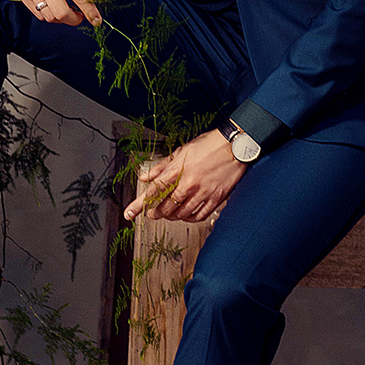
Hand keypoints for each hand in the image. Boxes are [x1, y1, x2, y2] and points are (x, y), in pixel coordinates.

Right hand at [10, 0, 101, 25]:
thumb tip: (91, 8)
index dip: (89, 11)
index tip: (96, 20)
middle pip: (61, 13)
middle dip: (74, 20)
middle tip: (79, 15)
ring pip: (49, 17)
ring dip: (61, 18)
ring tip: (65, 7)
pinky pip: (38, 15)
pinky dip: (49, 14)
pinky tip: (53, 5)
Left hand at [124, 128, 246, 224]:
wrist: (235, 146)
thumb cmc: (208, 145)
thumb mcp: (181, 151)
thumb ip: (161, 166)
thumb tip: (144, 176)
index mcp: (178, 170)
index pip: (153, 191)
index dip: (139, 204)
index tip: (129, 213)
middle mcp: (189, 183)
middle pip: (166, 206)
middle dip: (156, 212)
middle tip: (151, 213)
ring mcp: (203, 192)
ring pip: (181, 213)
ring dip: (171, 216)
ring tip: (167, 214)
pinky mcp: (216, 198)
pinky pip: (199, 215)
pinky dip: (189, 218)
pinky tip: (185, 215)